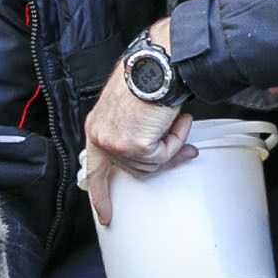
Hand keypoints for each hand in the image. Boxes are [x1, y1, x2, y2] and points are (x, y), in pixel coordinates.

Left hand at [80, 18, 193, 223]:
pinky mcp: (134, 146)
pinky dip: (175, 140)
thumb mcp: (131, 109)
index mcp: (97, 127)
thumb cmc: (149, 75)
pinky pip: (163, 157)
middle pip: (134, 169)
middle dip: (160, 158)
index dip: (100, 195)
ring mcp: (116, 143)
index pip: (95, 170)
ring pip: (151, 165)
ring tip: (174, 119)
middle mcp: (101, 136)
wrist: (159, 62)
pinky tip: (175, 119)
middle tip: (182, 145)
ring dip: (170, 144)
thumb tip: (158, 155)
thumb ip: (134, 132)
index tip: (105, 215)